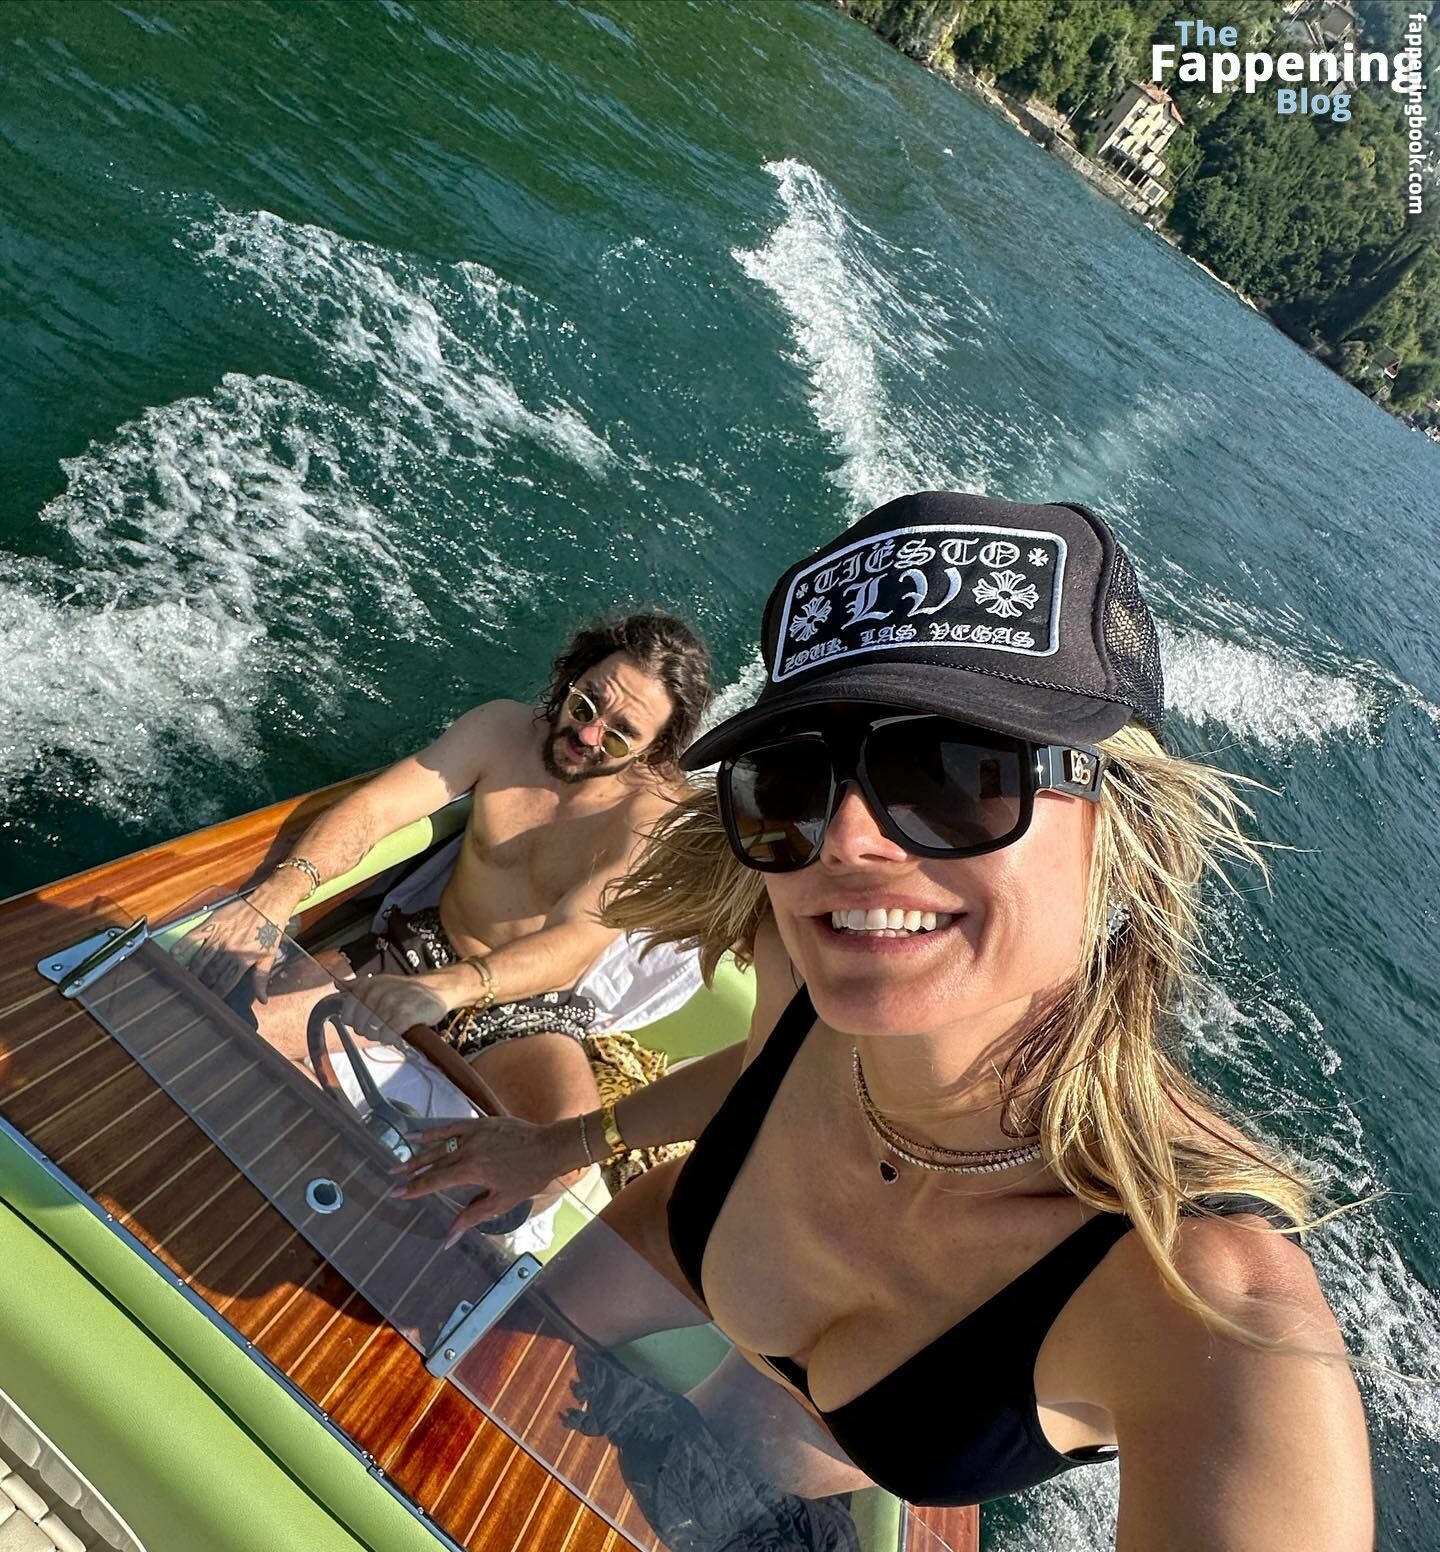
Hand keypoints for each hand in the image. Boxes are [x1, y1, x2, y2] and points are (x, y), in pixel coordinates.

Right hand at [186, 897, 286, 1001]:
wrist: (269, 904)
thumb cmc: (270, 929)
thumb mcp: (269, 956)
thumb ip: (262, 978)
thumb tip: (262, 1000)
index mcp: (243, 960)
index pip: (226, 983)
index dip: (217, 994)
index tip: (210, 1003)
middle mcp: (229, 950)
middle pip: (211, 972)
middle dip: (202, 984)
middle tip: (193, 992)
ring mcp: (219, 937)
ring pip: (202, 958)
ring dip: (192, 970)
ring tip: (184, 979)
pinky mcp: (213, 924)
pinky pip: (195, 935)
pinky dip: (183, 944)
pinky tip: (173, 953)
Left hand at [341, 966, 473, 1043]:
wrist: (438, 988)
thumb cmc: (407, 990)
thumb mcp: (382, 983)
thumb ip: (359, 986)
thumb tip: (337, 986)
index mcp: (369, 984)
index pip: (347, 1012)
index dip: (354, 1021)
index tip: (366, 1021)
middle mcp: (379, 991)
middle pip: (359, 1025)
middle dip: (368, 1030)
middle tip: (381, 1026)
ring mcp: (393, 1003)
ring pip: (372, 1031)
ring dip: (380, 1035)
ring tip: (389, 1029)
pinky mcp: (406, 1015)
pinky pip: (387, 1035)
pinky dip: (390, 1038)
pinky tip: (396, 1034)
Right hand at [391, 1117, 580, 1244]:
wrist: (550, 1147)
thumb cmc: (528, 1177)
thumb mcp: (501, 1201)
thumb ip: (472, 1216)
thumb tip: (449, 1238)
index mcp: (472, 1170)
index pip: (437, 1180)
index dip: (416, 1188)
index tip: (398, 1193)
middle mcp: (469, 1149)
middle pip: (434, 1161)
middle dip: (412, 1171)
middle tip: (391, 1177)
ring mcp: (474, 1133)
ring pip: (440, 1144)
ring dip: (418, 1153)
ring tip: (399, 1160)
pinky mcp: (480, 1122)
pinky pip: (452, 1126)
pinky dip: (435, 1130)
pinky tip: (419, 1134)